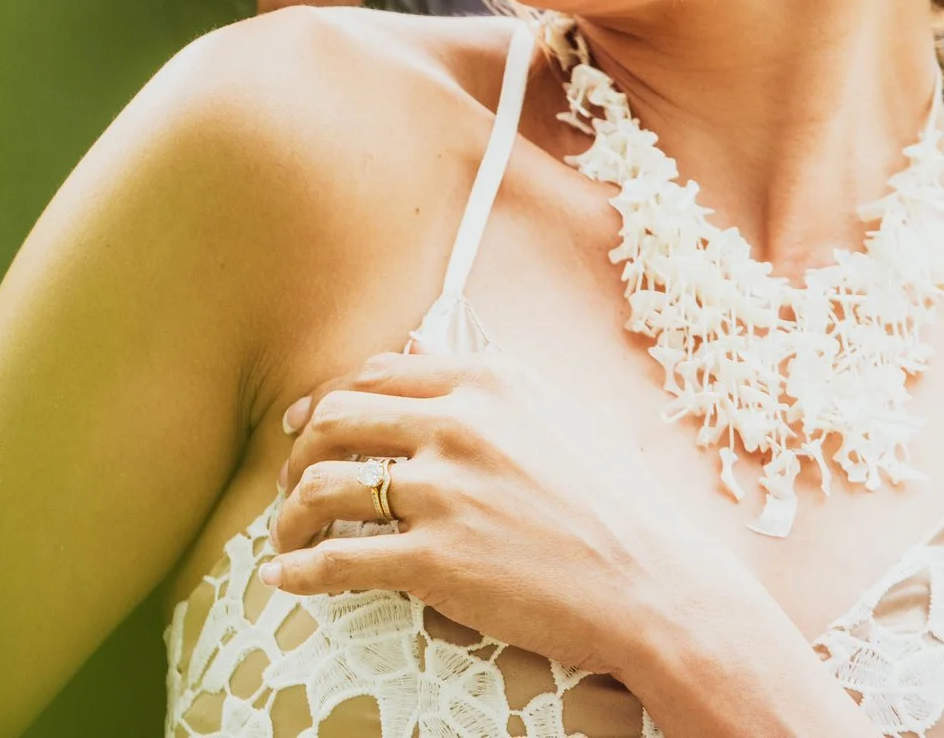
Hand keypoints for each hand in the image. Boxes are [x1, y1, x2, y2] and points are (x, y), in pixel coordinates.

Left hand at [258, 349, 749, 681]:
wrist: (660, 590)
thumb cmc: (618, 509)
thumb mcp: (560, 416)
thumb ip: (487, 389)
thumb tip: (420, 354)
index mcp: (488, 382)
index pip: (375, 375)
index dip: (325, 399)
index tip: (302, 424)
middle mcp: (459, 425)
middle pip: (335, 420)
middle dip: (298, 452)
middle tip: (289, 481)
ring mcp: (445, 492)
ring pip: (323, 487)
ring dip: (289, 513)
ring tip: (285, 533)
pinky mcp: (437, 561)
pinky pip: (340, 560)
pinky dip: (300, 569)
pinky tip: (283, 578)